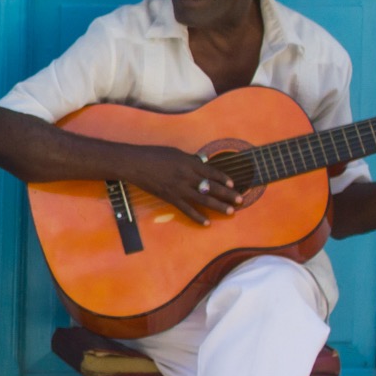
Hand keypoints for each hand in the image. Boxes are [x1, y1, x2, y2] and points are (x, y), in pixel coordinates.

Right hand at [125, 144, 242, 225]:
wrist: (135, 164)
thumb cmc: (154, 155)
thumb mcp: (175, 153)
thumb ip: (190, 160)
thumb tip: (202, 165)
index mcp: (189, 163)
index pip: (212, 172)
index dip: (224, 179)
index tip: (233, 185)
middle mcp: (187, 176)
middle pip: (212, 187)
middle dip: (228, 195)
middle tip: (240, 200)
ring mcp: (179, 188)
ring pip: (203, 200)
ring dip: (219, 206)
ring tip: (230, 211)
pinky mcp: (170, 198)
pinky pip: (187, 209)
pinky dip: (197, 217)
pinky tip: (207, 223)